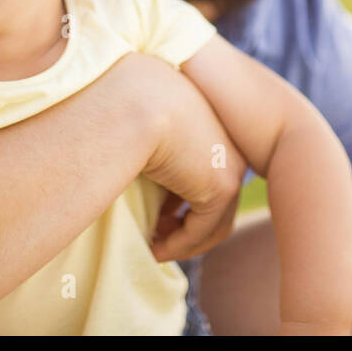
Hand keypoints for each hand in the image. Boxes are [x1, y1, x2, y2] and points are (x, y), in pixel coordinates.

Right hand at [129, 55, 246, 262]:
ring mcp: (230, 162)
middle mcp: (227, 138)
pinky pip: (202, 229)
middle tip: (152, 231)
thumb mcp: (141, 124)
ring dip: (183, 238)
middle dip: (183, 218)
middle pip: (213, 192)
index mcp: (209, 118)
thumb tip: (144, 178)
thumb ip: (153, 148)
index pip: (202, 164)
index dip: (178, 193)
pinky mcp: (222, 186)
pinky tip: (152, 249)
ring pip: (213, 217)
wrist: (130, 100)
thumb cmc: (121, 105)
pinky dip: (178, 246)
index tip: (153, 210)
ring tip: (152, 245)